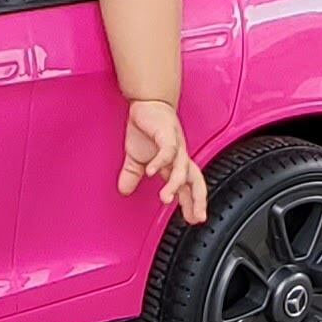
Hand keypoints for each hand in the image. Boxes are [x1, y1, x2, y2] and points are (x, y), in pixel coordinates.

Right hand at [119, 97, 208, 223]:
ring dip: (175, 186)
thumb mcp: (136, 157)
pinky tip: (151, 172)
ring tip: (165, 199)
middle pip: (195, 181)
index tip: (194, 220)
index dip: (193, 203)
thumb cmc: (146, 128)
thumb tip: (124, 190)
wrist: (148, 102)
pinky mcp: (166, 134)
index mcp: (175, 163)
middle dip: (197, 200)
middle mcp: (179, 156)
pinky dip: (160, 162)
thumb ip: (132, 174)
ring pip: (181, 169)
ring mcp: (175, 146)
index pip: (189, 187)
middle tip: (196, 217)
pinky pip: (167, 151)